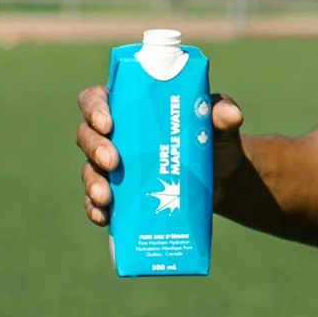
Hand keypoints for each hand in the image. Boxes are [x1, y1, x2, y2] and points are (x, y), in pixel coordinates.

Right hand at [77, 84, 246, 225]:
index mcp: (129, 107)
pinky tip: (104, 217)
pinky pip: (97, 203)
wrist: (221, 179)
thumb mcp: (218, 122)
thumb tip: (231, 114)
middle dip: (94, 148)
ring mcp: (113, 168)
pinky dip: (96, 210)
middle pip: (86, 135)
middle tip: (112, 162)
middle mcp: (114, 135)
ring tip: (105, 197)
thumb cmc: (212, 139)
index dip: (94, 108)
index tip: (108, 122)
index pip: (96, 99)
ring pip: (89, 170)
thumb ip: (222, 111)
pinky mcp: (120, 196)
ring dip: (92, 183)